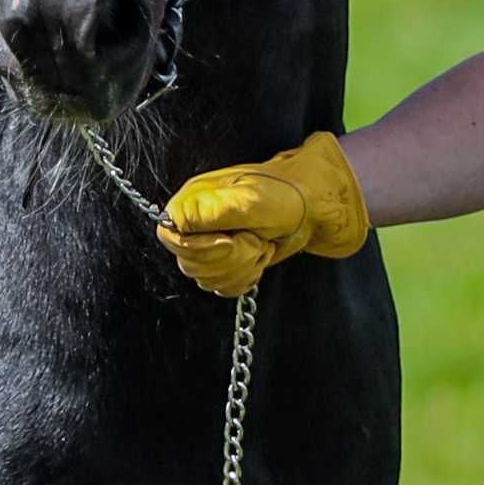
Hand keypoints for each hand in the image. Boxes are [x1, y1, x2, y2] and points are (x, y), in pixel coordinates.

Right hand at [157, 130, 370, 297]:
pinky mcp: (226, 263)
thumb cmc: (285, 197)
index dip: (198, 248)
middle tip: (256, 239)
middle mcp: (196, 224)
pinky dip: (245, 278)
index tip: (230, 241)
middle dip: (230, 259)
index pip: (169, 237)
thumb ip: (208, 211)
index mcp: (193, 201)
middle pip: (189, 264)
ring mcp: (211, 245)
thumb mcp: (248, 201)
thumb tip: (173, 223)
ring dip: (242, 268)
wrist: (314, 208)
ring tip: (261, 245)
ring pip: (206, 280)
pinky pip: (222, 288)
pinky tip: (260, 258)